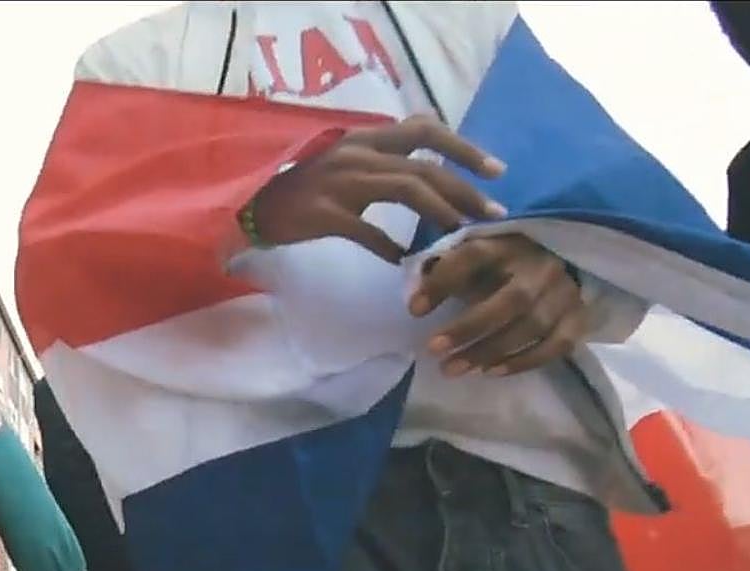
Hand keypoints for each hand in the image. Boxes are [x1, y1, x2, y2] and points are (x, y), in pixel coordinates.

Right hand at [250, 115, 507, 261]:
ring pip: (407, 190)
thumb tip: (428, 162)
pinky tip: (405, 261)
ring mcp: (341, 183)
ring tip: (461, 232)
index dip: (465, 148)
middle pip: (425, 166)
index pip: (426, 130)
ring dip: (441, 212)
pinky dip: (390, 247)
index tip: (496, 170)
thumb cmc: (306, 187)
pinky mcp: (326, 214)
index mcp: (366, 138)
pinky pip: (368, 232)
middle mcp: (358, 154)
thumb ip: (384, 157)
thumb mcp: (347, 159)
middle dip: (466, 189)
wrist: (253, 204)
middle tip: (493, 212)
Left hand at [411, 234, 587, 376]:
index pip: (474, 256)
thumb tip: (414, 292)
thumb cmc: (505, 260)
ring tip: (452, 369)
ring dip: (489, 351)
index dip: (443, 281)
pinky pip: (557, 345)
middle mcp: (541, 266)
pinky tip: (492, 372)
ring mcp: (565, 292)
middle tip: (432, 350)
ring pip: (532, 326)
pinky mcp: (579, 317)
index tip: (414, 309)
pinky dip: (524, 361)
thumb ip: (448, 267)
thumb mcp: (477, 252)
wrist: (564, 259)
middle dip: (468, 328)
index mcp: (509, 242)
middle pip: (510, 301)